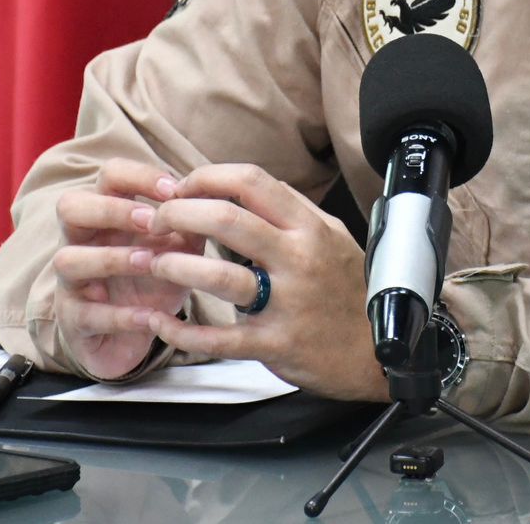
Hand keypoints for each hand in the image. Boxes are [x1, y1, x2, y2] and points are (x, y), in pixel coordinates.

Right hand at [52, 158, 202, 379]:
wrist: (141, 336)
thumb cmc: (157, 281)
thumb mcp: (181, 249)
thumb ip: (191, 222)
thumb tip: (209, 192)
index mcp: (108, 217)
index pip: (109, 176)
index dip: (138, 176)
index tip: (173, 191)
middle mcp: (81, 243)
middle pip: (70, 207)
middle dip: (110, 209)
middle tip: (150, 222)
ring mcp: (72, 283)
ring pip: (67, 260)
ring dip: (110, 259)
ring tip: (149, 263)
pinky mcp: (74, 322)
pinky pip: (85, 315)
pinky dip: (119, 315)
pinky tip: (150, 316)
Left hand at [141, 163, 388, 401]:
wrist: (377, 351)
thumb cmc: (348, 291)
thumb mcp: (332, 237)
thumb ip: (291, 212)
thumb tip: (246, 188)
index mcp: (309, 227)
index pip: (253, 182)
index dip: (208, 178)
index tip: (183, 186)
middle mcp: (298, 258)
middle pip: (227, 219)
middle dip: (179, 214)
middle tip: (156, 220)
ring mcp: (286, 302)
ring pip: (217, 277)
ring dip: (173, 266)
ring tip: (153, 263)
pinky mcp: (275, 344)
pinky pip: (219, 338)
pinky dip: (182, 330)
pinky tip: (161, 322)